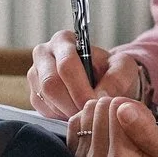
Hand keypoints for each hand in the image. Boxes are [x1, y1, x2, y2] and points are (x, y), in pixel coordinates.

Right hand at [29, 31, 145, 116]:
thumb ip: (116, 79)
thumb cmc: (112, 70)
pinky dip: (60, 116)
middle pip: (50, 84)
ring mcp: (35, 75)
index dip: (80, 89)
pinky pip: (42, 110)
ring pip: (45, 99)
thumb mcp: (123, 68)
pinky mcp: (34, 94)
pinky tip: (75, 112)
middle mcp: (43, 54)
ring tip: (86, 113)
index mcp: (63, 40)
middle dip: (72, 103)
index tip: (95, 103)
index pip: (66, 65)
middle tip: (90, 114)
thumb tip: (100, 96)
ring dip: (67, 111)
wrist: (104, 80)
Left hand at [69, 96, 157, 156]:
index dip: (136, 108)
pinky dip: (93, 117)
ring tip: (124, 128)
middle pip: (102, 108)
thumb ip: (147, 132)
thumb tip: (123, 110)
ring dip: (108, 112)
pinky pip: (76, 118)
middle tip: (136, 125)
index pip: (117, 110)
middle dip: (121, 109)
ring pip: (89, 109)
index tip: (147, 122)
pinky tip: (107, 129)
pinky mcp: (76, 153)